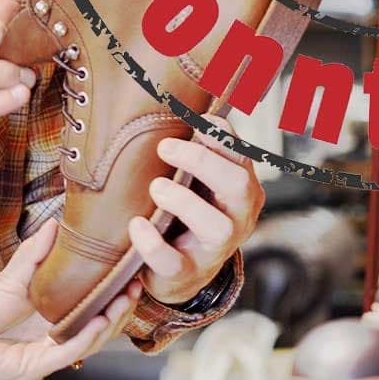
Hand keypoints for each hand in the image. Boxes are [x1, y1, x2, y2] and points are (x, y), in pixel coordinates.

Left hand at [0, 219, 139, 379]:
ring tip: (125, 299)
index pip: (92, 309)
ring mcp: (45, 354)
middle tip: (136, 286)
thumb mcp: (11, 278)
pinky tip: (100, 320)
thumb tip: (55, 224)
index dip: (113, 294)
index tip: (131, 273)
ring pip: (89, 342)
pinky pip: (66, 353)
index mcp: (51, 319)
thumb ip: (35, 255)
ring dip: (110, 322)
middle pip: (98, 327)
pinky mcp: (34, 366)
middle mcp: (53, 339)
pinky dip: (86, 338)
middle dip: (120, 308)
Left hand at [127, 123, 263, 304]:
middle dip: (203, 162)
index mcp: (241, 189)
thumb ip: (197, 149)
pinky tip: (137, 225)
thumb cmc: (190, 211)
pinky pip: (174, 262)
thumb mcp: (199, 180)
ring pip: (216, 227)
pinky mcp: (187, 273)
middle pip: (239, 185)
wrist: (182, 272)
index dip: (222, 137)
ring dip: (185, 202)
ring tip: (157, 187)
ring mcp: (215, 250)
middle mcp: (237, 218)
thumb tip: (181, 105)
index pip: (241, 156)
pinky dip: (153, 243)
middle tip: (165, 147)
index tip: (198, 121)